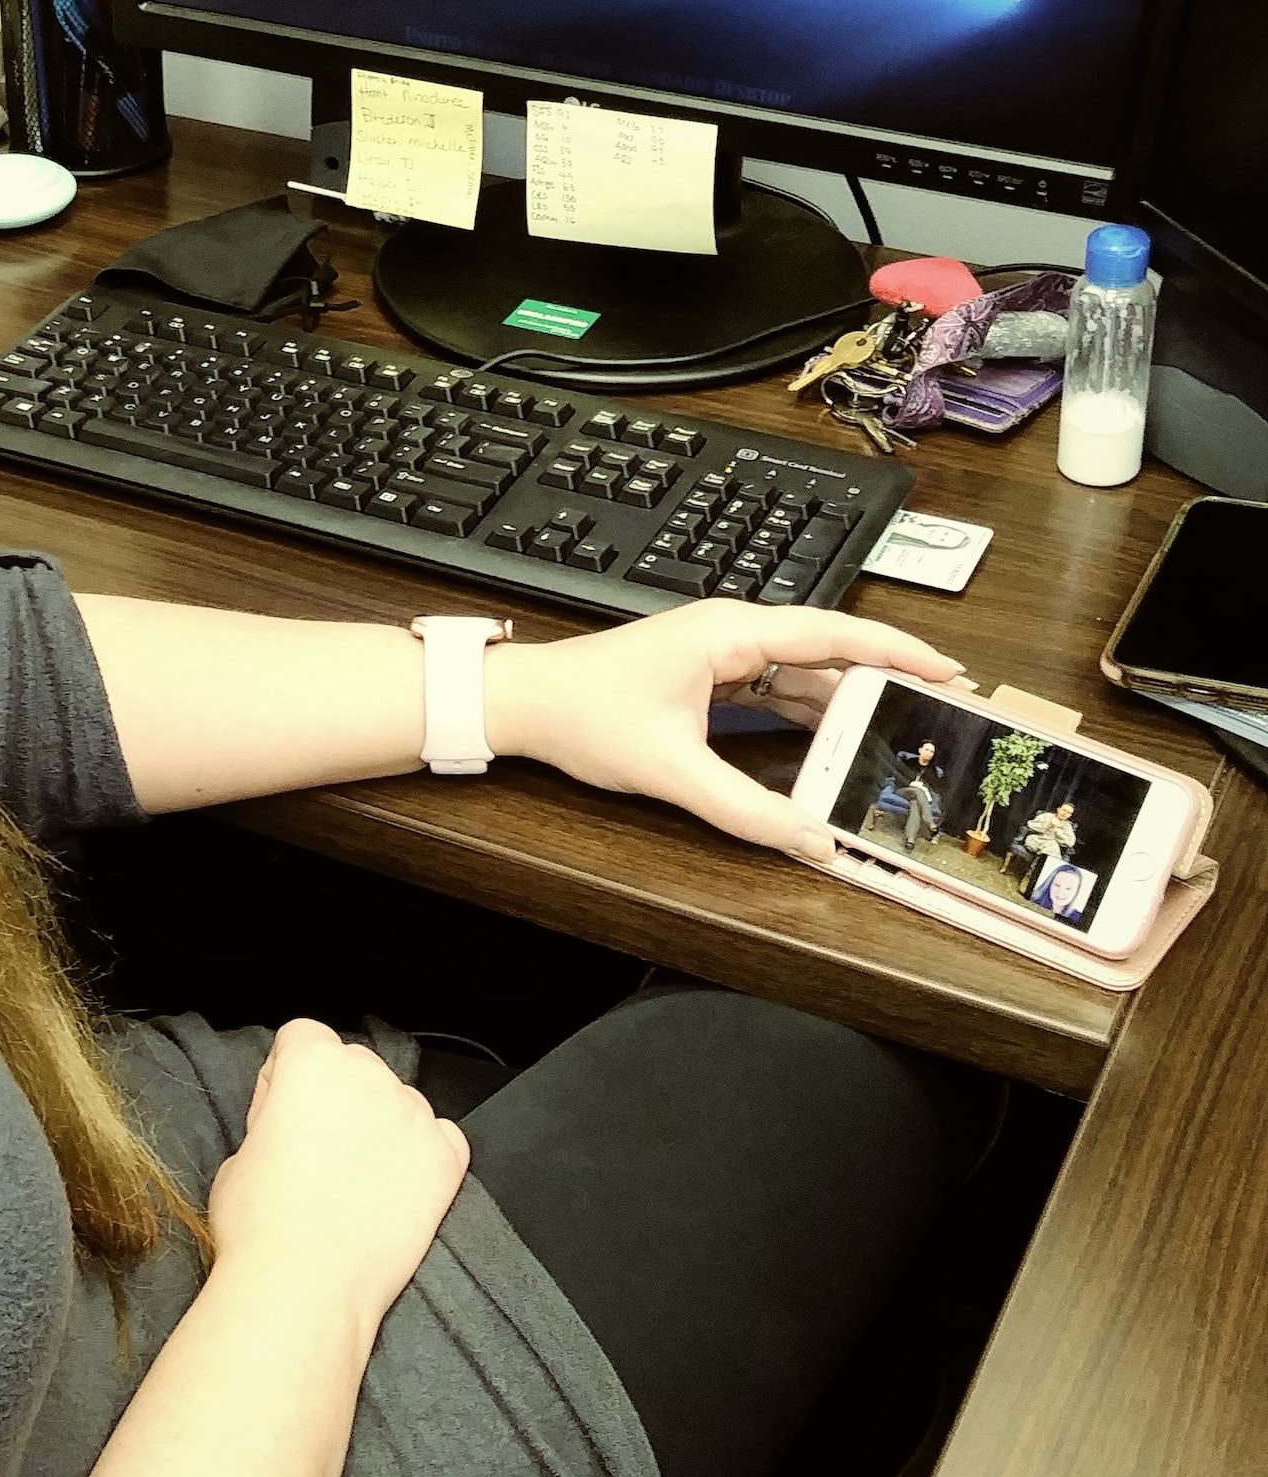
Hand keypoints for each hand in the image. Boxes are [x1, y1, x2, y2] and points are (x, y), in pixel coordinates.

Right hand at [207, 1020, 469, 1338]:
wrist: (302, 1287)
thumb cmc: (261, 1226)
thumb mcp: (238, 1152)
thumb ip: (273, 1119)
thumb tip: (289, 1125)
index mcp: (311, 1062)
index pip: (302, 1038)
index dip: (286, 1077)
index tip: (283, 1111)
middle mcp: (367, 1076)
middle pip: (354, 1065)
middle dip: (337, 1099)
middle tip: (317, 1152)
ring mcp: (412, 1115)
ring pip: (397, 1101)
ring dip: (380, 1127)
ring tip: (354, 1183)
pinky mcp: (444, 1158)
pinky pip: (441, 1137)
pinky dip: (423, 1156)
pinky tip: (395, 1189)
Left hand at [485, 602, 963, 862]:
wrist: (525, 703)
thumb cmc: (583, 714)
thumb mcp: (671, 770)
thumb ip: (746, 810)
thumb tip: (812, 842)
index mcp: (730, 633)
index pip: (835, 633)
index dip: (898, 651)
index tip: (951, 672)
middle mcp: (732, 634)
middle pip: (828, 655)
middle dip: (885, 682)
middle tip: (942, 713)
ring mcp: (720, 655)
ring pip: (803, 677)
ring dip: (848, 705)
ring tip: (903, 736)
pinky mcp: (708, 678)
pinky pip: (775, 692)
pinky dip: (810, 716)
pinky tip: (839, 745)